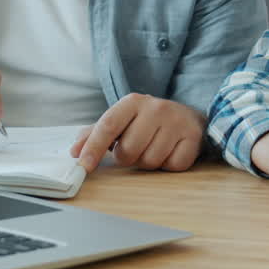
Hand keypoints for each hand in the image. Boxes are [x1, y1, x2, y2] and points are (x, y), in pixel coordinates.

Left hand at [69, 93, 204, 172]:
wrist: (188, 118)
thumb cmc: (147, 123)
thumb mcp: (122, 121)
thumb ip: (96, 133)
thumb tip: (75, 150)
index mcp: (133, 102)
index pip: (108, 125)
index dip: (93, 147)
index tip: (83, 166)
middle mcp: (156, 108)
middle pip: (128, 150)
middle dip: (127, 158)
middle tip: (135, 148)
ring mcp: (176, 122)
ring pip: (150, 161)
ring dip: (148, 162)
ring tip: (153, 148)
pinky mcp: (193, 138)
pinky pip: (171, 166)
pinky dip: (167, 165)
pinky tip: (170, 152)